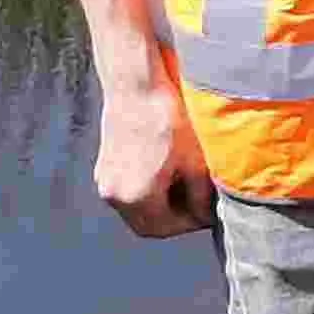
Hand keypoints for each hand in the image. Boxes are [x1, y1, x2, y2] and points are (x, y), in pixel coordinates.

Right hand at [95, 75, 215, 238]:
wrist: (136, 85)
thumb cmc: (167, 119)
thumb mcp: (196, 162)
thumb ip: (202, 197)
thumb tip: (207, 215)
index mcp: (135, 196)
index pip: (166, 229)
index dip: (192, 224)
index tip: (210, 212)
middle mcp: (113, 193)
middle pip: (148, 224)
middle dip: (176, 219)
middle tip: (200, 204)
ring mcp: (104, 179)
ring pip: (137, 208)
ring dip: (162, 205)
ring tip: (188, 186)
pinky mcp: (104, 165)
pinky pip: (128, 190)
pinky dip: (148, 191)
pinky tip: (169, 172)